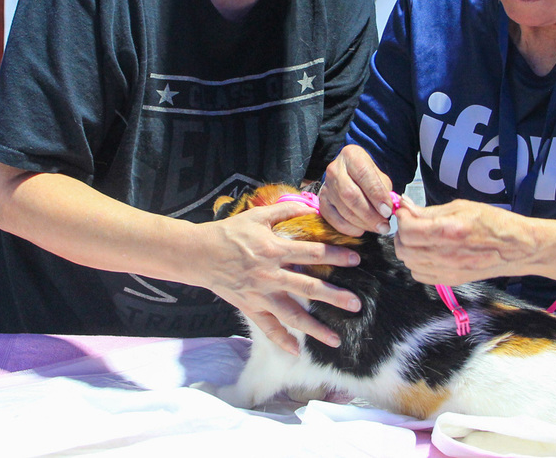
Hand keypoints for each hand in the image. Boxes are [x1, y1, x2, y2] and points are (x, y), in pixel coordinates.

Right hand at [196, 199, 361, 354]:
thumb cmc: (229, 233)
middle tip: (356, 305)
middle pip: (309, 287)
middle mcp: (270, 275)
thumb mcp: (257, 216)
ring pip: (292, 314)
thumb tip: (308, 204)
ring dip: (315, 328)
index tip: (355, 260)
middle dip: (335, 296)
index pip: (312, 253)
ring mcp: (260, 294)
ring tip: (335, 339)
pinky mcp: (250, 307)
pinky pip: (267, 327)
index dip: (335, 256)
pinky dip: (281, 340)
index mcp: (274, 250)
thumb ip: (284, 210)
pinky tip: (296, 351)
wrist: (199, 254)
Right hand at [321, 145, 395, 235]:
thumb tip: (387, 210)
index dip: (376, 195)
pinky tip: (360, 230)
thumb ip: (384, 191)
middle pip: (351, 195)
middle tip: (384, 225)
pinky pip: (332, 218)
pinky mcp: (322, 200)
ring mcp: (326, 185)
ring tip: (377, 228)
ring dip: (362, 223)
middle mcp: (335, 169)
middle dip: (369, 214)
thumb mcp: (380, 177)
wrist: (351, 175)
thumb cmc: (369, 177)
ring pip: (343, 208)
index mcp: (351, 155)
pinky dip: (348, 228)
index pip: (363, 175)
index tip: (387, 211)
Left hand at [392, 198, 534, 284]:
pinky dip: (417, 263)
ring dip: (408, 248)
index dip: (402, 218)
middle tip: (411, 223)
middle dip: (402, 233)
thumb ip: (429, 211)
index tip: (405, 211)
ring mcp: (447, 270)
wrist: (516, 248)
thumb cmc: (493, 223)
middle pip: (404, 248)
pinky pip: (420, 275)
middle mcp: (445, 254)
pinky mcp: (450, 281)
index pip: (407, 229)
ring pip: (409, 262)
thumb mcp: (461, 207)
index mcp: (448, 231)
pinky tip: (427, 252)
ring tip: (419, 237)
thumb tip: (405, 206)